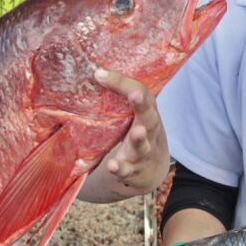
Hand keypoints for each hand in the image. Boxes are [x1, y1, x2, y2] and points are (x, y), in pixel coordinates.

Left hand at [93, 68, 169, 196]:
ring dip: (139, 139)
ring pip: (142, 146)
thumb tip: (93, 74)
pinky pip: (127, 170)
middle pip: (149, 118)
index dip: (122, 83)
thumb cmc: (138, 134)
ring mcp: (143, 153)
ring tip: (137, 132)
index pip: (141, 93)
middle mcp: (148, 131)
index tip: (99, 74)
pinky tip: (112, 166)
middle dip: (142, 106)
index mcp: (147, 113)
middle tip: (136, 95)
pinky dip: (120, 168)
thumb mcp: (135, 115)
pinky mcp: (134, 172)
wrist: (152, 171)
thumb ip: (120, 98)